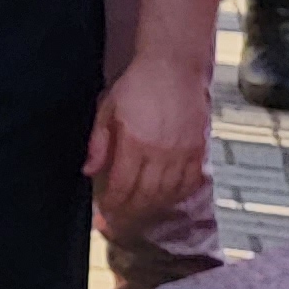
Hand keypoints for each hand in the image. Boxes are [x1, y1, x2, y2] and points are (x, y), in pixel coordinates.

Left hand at [86, 53, 210, 231]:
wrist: (174, 67)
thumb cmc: (137, 85)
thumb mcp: (107, 109)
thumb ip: (98, 143)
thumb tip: (88, 171)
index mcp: (135, 142)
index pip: (122, 185)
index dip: (112, 204)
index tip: (104, 213)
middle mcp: (162, 152)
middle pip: (145, 195)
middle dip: (130, 212)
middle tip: (118, 221)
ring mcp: (184, 153)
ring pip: (168, 193)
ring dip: (152, 208)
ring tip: (138, 214)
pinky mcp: (200, 151)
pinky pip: (190, 183)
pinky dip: (176, 196)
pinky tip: (165, 199)